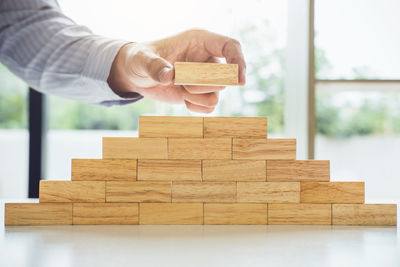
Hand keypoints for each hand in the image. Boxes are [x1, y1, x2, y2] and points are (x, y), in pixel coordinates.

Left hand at [107, 29, 245, 112]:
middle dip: (202, 84)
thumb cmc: (139, 59)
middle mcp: (207, 59)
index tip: (240, 81)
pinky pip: (210, 106)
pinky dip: (195, 107)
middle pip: (224, 76)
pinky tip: (181, 98)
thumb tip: (169, 76)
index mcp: (199, 41)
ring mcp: (205, 77)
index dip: (239, 62)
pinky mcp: (200, 93)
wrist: (136, 75)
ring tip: (178, 87)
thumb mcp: (142, 59)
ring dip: (195, 96)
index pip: (231, 46)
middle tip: (180, 81)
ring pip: (217, 94)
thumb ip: (154, 66)